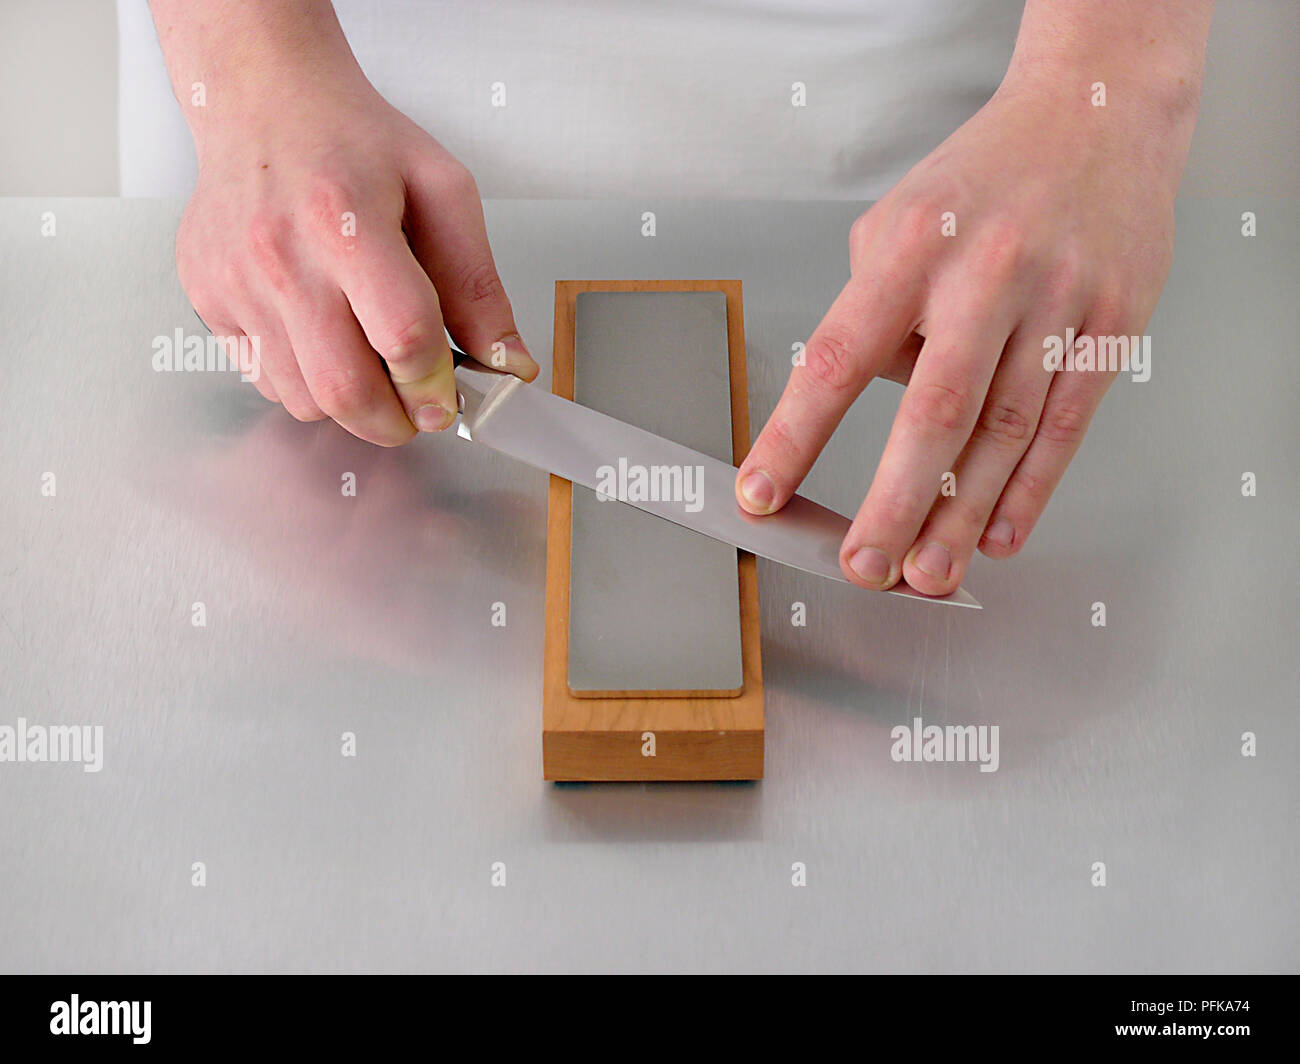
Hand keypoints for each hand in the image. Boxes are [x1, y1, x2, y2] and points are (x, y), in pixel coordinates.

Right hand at [164, 3, 535, 445]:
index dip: (437, 383)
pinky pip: (266, 379)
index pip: (404, 336)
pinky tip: (325, 338)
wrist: (263, 99)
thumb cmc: (353, 139)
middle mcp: (281, 256)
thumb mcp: (443, 192)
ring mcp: (235, 282)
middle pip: (346, 389)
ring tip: (372, 361)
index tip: (451, 395)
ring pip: (303, 399)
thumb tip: (507, 363)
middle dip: (397, 422)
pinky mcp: (208, 297)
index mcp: (346, 221)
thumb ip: (478, 285)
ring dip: (351, 405)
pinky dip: (306, 381)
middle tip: (419, 409)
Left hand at [736, 42, 1203, 594]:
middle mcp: (983, 277)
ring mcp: (1054, 302)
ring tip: (929, 574)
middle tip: (864, 565)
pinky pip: (1066, 424)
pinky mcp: (1109, 325)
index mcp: (911, 251)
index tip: (762, 491)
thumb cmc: (983, 178)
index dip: (794, 436)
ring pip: (1005, 431)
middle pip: (933, 411)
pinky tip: (998, 533)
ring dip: (962, 515)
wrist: (1097, 114)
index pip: (837, 360)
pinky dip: (1030, 489)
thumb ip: (876, 310)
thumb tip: (872, 395)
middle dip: (894, 502)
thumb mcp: (897, 220)